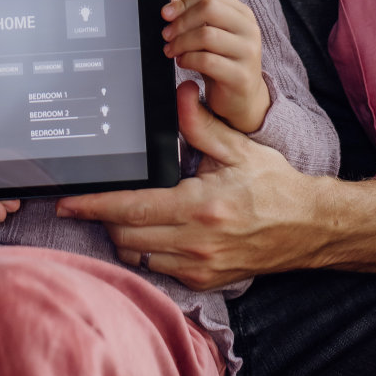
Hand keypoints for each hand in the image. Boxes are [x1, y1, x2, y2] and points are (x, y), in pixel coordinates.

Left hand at [57, 82, 324, 288]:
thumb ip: (201, 123)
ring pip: (137, 257)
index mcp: (199, 206)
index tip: (67, 201)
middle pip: (124, 236)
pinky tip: (147, 234)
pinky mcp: (205, 281)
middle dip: (102, 219)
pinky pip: (158, 270)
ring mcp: (199, 266)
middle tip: (88, 202)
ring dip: (121, 238)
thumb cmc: (274, 186)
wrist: (308, 227)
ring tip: (119, 215)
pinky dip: (145, 253)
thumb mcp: (238, 148)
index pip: (130, 208)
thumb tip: (178, 94)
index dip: (93, 205)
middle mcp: (195, 241)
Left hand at [161, 0, 269, 132]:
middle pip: (208, 8)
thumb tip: (169, 0)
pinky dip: (188, 59)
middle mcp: (249, 29)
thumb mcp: (209, 35)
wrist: (243, 98)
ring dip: (181, 42)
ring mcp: (248, 52)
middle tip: (166, 35)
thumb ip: (192, 16)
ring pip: (206, 34)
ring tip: (171, 51)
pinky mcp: (241, 75)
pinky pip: (206, 60)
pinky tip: (182, 62)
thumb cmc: (223, 62)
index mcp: (242, 14)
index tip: (165, 14)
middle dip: (181, 21)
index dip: (183, 3)